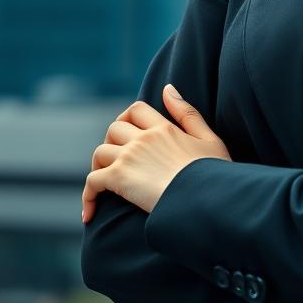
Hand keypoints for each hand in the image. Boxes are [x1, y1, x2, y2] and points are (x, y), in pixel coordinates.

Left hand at [81, 84, 231, 221]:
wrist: (206, 199)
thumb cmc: (214, 173)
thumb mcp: (209, 138)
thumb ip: (187, 113)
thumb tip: (168, 88)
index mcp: (164, 128)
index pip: (136, 110)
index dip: (127, 119)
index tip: (128, 133)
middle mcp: (143, 138)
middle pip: (114, 129)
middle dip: (112, 142)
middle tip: (118, 161)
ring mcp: (129, 157)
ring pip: (100, 153)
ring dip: (99, 167)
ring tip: (106, 185)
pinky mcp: (119, 179)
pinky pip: (92, 182)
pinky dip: (88, 196)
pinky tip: (90, 214)